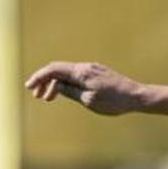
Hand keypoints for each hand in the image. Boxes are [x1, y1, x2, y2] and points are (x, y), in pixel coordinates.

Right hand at [25, 62, 147, 115]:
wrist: (138, 97)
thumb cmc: (115, 101)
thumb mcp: (88, 100)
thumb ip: (69, 91)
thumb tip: (54, 85)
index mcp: (82, 72)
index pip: (54, 69)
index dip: (39, 77)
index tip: (29, 87)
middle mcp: (86, 67)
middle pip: (58, 69)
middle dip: (45, 81)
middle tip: (38, 96)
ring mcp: (93, 69)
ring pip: (68, 73)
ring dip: (56, 83)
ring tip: (49, 97)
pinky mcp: (99, 73)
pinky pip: (77, 75)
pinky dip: (67, 83)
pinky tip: (64, 92)